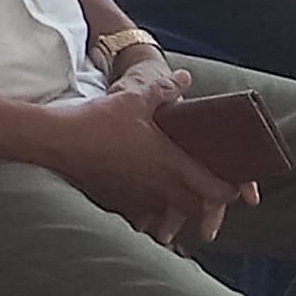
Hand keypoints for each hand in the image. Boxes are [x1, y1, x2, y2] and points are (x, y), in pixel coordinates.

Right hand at [50, 77, 241, 243]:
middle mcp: (159, 186)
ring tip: (179, 203)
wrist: (59, 142)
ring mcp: (139, 198)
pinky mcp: (119, 203)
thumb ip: (163, 89)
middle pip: (196, 209)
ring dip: (178, 211)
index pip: (214, 188)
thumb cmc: (99, 121)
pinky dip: (151, 214)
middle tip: (208, 193)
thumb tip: (184, 78)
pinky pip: (144, 217)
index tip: (235, 187)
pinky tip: (146, 205)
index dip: (230, 190)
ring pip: (171, 215)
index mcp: (171, 163)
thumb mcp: (134, 98)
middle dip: (206, 204)